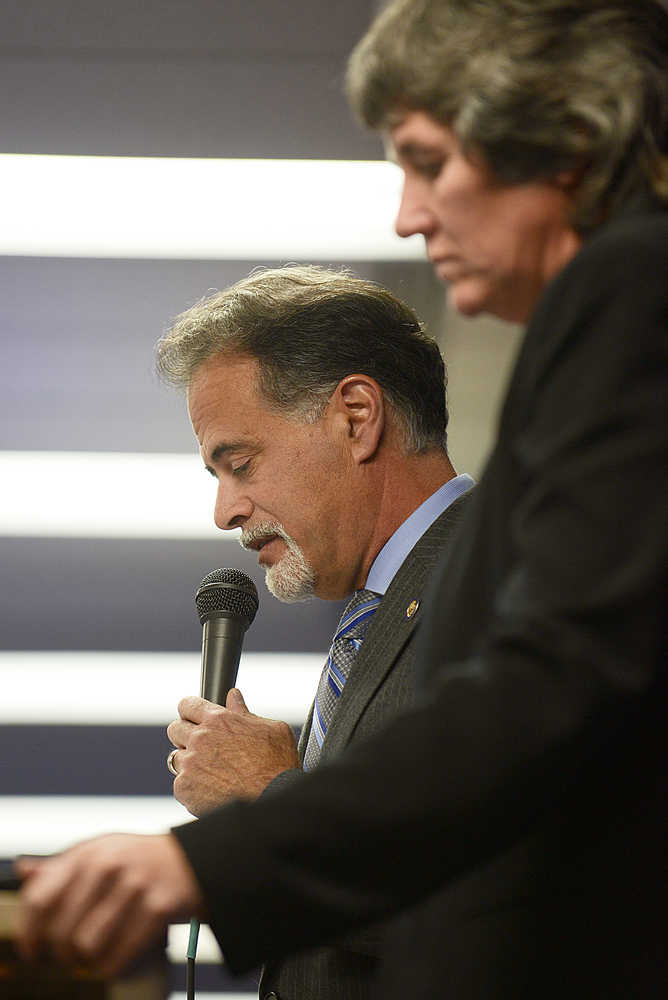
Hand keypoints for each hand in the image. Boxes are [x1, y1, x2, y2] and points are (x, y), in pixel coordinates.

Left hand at [14, 833, 204, 976]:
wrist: (193, 859)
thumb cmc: (138, 860)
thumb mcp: (101, 851)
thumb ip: (62, 865)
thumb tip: (23, 871)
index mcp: (88, 852)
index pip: (39, 898)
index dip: (28, 932)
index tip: (31, 950)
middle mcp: (109, 865)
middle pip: (60, 930)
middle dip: (59, 954)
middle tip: (67, 957)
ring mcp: (135, 886)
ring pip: (86, 946)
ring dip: (84, 961)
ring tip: (90, 957)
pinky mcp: (158, 908)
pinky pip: (118, 955)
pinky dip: (110, 967)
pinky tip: (111, 961)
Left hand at [167, 688, 300, 815]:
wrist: (273, 800)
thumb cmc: (277, 764)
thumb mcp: (269, 728)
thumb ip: (245, 711)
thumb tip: (233, 696)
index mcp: (218, 720)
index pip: (187, 705)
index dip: (190, 711)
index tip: (194, 718)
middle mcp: (199, 739)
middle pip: (175, 729)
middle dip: (186, 735)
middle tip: (203, 747)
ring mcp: (190, 764)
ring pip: (177, 758)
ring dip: (190, 762)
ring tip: (211, 772)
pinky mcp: (185, 788)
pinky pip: (180, 783)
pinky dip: (192, 787)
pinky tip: (211, 790)